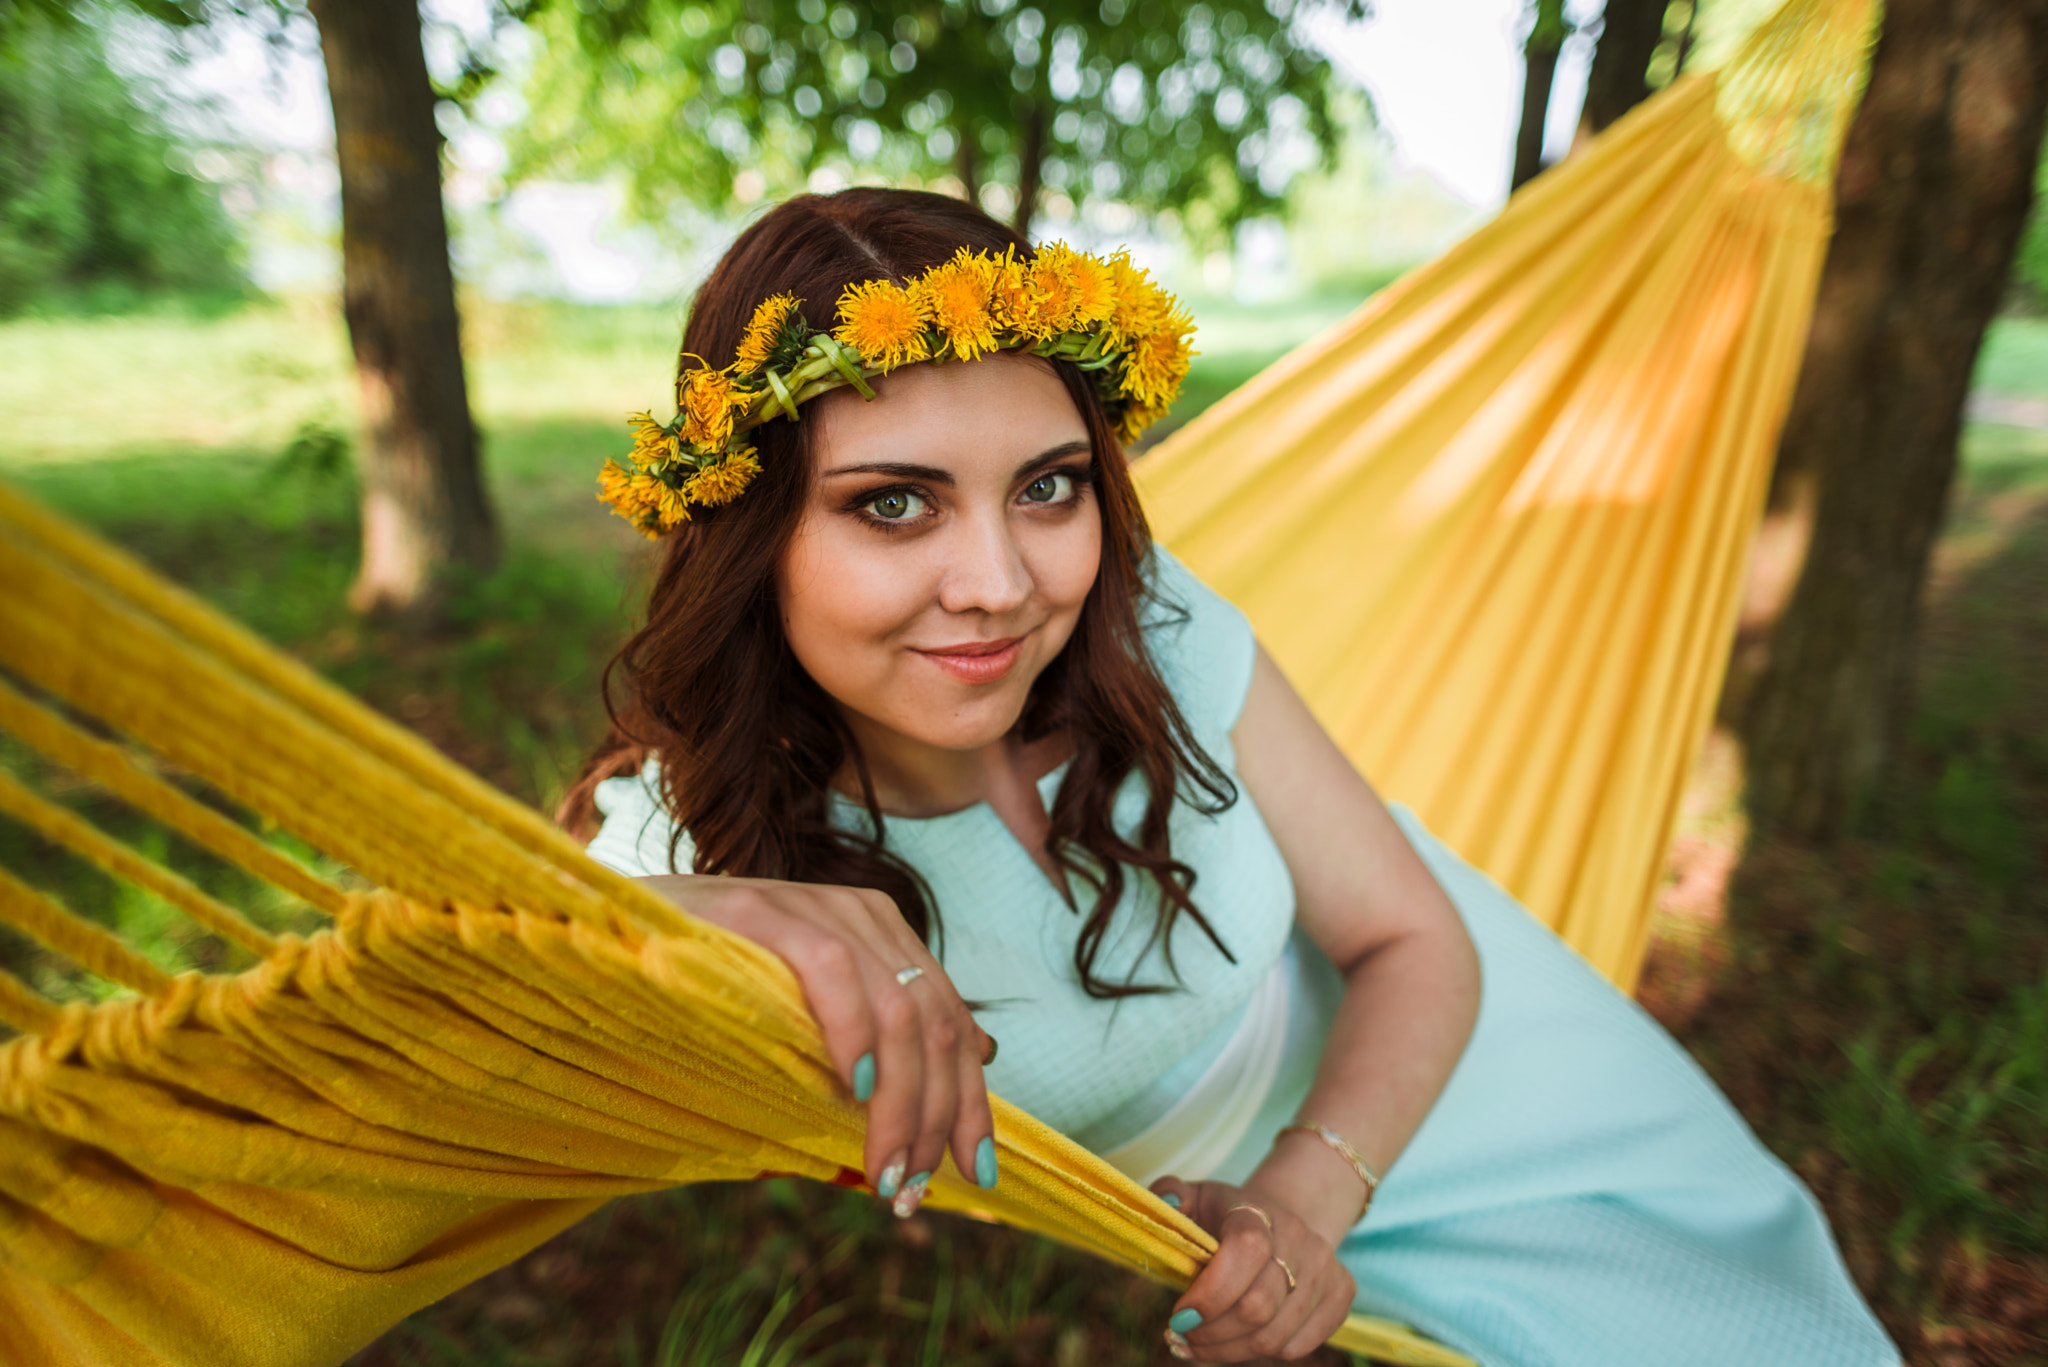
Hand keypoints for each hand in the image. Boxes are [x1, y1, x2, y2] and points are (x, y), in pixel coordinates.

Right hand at [642, 873, 996, 1213]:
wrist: (626, 931)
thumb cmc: (722, 986)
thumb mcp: (818, 1014)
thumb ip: (893, 1031)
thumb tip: (987, 1055)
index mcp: (886, 937)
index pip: (954, 1023)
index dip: (971, 1101)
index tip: (976, 1173)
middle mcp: (865, 915)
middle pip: (935, 1023)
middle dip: (937, 1116)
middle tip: (913, 1187)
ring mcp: (817, 906)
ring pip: (897, 1010)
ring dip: (899, 1103)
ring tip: (885, 1168)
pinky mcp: (766, 909)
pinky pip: (831, 970)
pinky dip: (852, 1032)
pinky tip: (853, 1087)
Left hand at [1148, 1176, 1356, 1361]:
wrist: (1281, 1218)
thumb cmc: (1226, 1215)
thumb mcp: (1195, 1197)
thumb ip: (1169, 1194)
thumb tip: (1165, 1203)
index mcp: (1257, 1211)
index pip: (1245, 1251)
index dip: (1210, 1294)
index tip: (1178, 1314)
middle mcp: (1299, 1237)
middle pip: (1258, 1307)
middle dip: (1211, 1333)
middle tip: (1181, 1336)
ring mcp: (1324, 1267)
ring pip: (1274, 1336)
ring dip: (1228, 1352)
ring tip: (1197, 1345)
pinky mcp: (1341, 1294)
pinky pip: (1296, 1347)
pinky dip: (1258, 1354)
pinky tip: (1232, 1344)